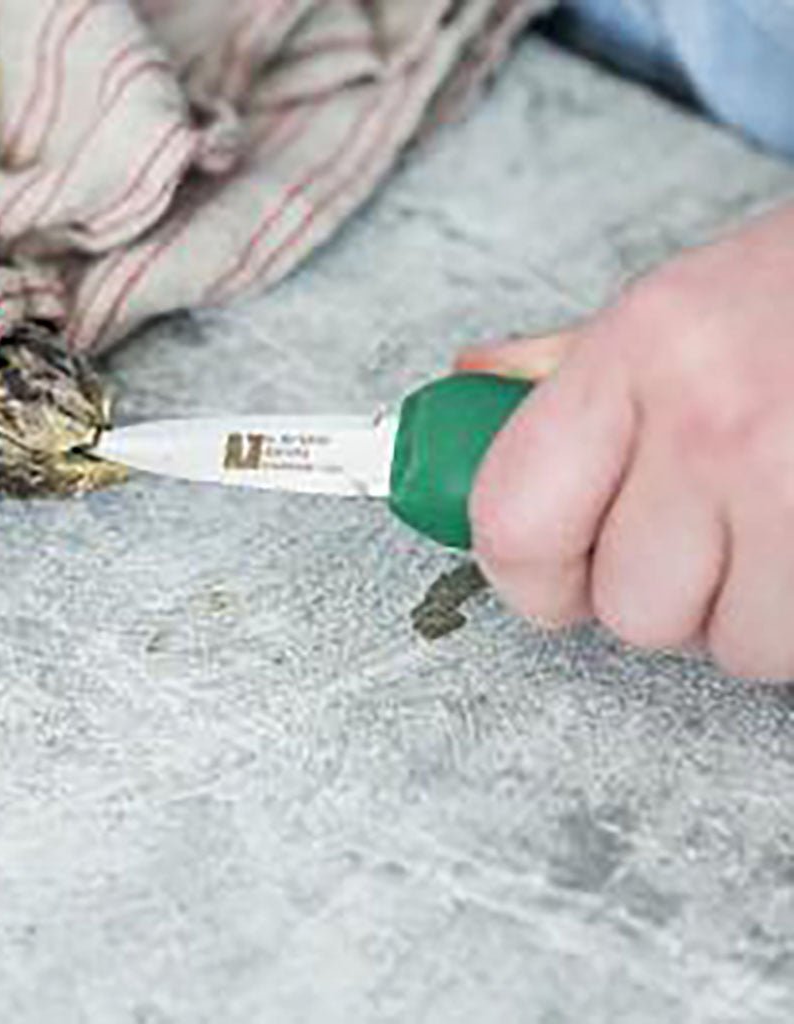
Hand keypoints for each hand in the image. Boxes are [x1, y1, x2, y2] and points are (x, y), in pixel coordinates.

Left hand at [457, 203, 793, 680]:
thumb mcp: (675, 306)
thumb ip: (564, 366)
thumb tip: (469, 387)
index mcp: (642, 351)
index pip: (515, 525)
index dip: (527, 576)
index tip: (554, 573)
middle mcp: (721, 423)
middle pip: (630, 610)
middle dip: (660, 591)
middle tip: (697, 531)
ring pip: (733, 649)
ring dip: (746, 611)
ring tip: (775, 526)